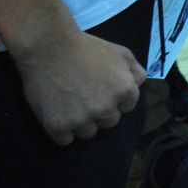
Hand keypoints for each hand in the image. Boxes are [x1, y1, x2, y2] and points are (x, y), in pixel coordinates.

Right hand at [13, 27, 145, 144]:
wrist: (49, 46)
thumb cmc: (86, 47)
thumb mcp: (120, 52)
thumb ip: (134, 71)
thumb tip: (138, 86)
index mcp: (125, 91)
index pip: (126, 107)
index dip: (114, 98)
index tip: (100, 88)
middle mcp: (106, 109)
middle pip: (109, 121)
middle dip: (100, 111)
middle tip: (84, 95)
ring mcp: (82, 120)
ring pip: (88, 132)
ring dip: (81, 122)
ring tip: (69, 103)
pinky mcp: (58, 127)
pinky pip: (65, 140)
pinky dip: (61, 130)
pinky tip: (56, 114)